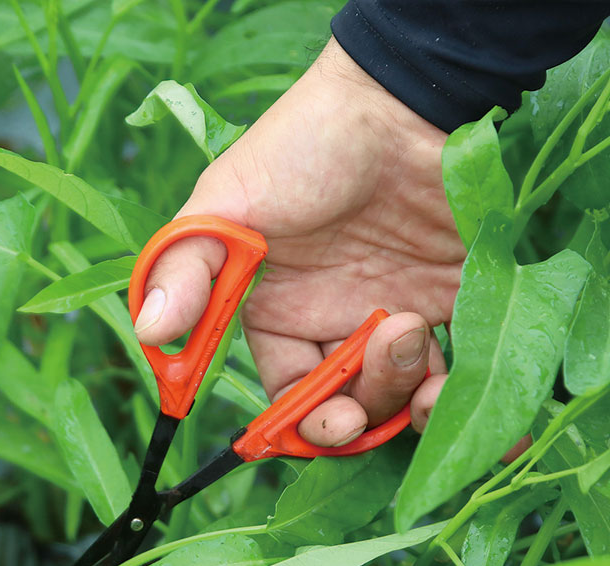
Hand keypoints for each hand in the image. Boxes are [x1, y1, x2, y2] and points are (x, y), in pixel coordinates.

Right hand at [135, 38, 464, 446]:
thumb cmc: (304, 145)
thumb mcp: (227, 204)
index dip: (306, 422)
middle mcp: (333, 324)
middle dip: (364, 406)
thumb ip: (186, 270)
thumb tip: (150, 331)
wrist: (401, 98)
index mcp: (276, 314)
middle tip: (384, 349)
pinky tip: (459, 383)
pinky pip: (454, 369)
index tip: (330, 420)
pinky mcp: (448, 302)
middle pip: (347, 407)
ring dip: (409, 391)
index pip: (288, 396)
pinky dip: (458, 391)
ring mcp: (392, 315)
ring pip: (399, 397)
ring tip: (414, 329)